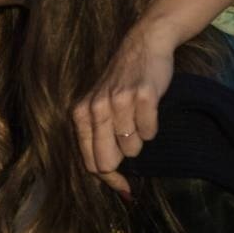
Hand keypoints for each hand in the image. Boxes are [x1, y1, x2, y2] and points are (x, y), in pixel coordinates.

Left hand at [72, 22, 175, 179]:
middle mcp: (97, 108)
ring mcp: (120, 101)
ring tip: (137, 117)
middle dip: (122, 160)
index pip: (91, 163)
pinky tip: (147, 110)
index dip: (109, 178)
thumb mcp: (100, 108)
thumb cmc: (122, 83)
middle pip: (108, 160)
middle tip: (131, 142)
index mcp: (81, 114)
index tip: (124, 187)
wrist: (144, 45)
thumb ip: (99, 141)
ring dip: (139, 139)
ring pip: (132, 148)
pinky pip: (149, 132)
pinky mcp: (143, 96)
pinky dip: (152, 127)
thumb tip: (116, 185)